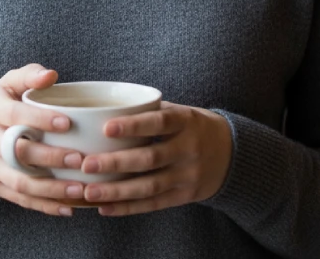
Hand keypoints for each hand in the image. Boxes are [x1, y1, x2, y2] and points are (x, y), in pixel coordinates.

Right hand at [0, 64, 85, 216]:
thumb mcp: (8, 83)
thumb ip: (29, 76)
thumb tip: (51, 75)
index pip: (14, 115)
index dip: (39, 119)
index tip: (67, 123)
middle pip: (17, 152)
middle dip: (50, 158)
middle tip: (79, 159)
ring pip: (19, 182)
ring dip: (51, 189)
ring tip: (79, 189)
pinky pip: (19, 199)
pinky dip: (44, 205)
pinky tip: (68, 207)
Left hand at [79, 102, 232, 215]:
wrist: (231, 153)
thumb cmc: (192, 126)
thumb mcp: (179, 111)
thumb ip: (149, 112)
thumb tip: (104, 110)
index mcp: (185, 121)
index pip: (158, 122)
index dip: (133, 125)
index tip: (106, 128)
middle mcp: (188, 148)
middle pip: (150, 158)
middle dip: (116, 163)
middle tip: (87, 164)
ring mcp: (188, 175)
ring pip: (150, 186)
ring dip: (117, 191)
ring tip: (90, 191)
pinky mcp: (185, 196)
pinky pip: (154, 204)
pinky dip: (128, 208)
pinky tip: (105, 207)